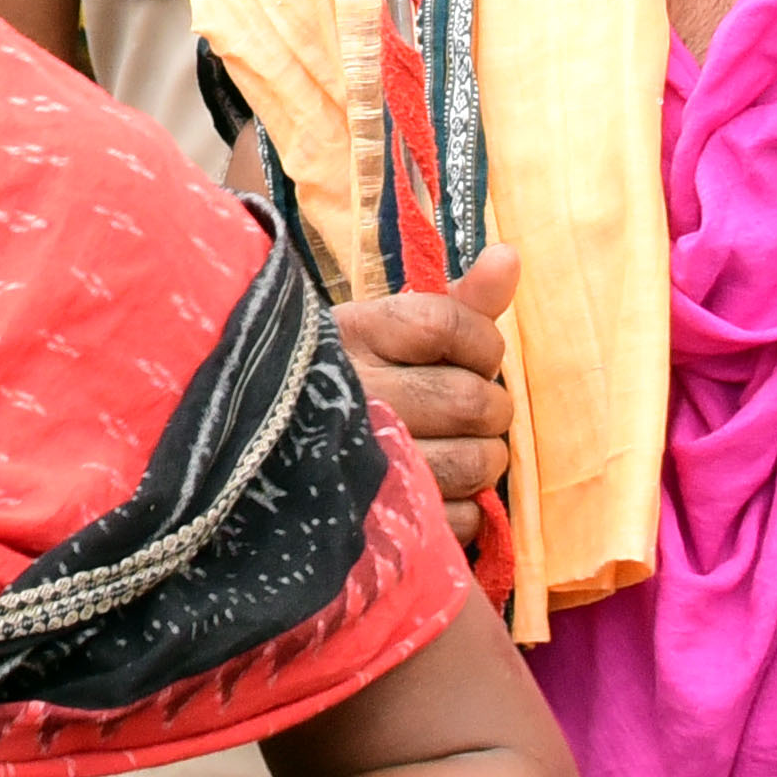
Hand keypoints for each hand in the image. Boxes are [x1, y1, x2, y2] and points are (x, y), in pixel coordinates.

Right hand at [335, 242, 521, 545]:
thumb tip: (509, 255)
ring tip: (454, 449)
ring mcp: (363, 462)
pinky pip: (461, 518)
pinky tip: (434, 491)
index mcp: (354, 335)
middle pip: (472, 400)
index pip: (450, 325)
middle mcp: (354, 395)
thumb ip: (460, 301)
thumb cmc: (353, 380)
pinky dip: (464, 511)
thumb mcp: (392, 331)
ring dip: (481, 458)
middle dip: (487, 407)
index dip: (481, 345)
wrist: (267, 451)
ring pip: (475, 462)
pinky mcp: (377, 521)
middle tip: (465, 410)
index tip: (470, 355)